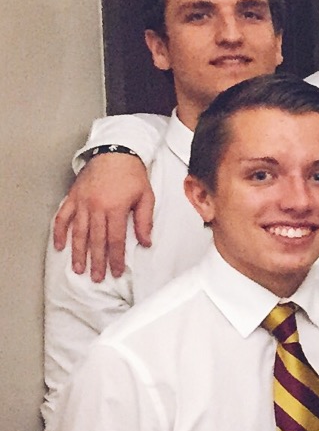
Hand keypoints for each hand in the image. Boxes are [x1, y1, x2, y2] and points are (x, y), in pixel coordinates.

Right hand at [53, 153, 154, 279]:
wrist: (115, 152)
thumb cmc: (133, 175)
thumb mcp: (146, 197)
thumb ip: (145, 221)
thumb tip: (146, 243)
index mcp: (116, 208)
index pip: (116, 240)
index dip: (116, 258)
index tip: (116, 272)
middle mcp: (96, 207)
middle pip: (96, 240)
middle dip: (97, 261)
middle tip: (96, 278)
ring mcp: (82, 202)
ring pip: (79, 232)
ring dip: (78, 252)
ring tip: (78, 269)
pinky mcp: (73, 197)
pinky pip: (63, 217)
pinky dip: (59, 232)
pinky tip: (59, 246)